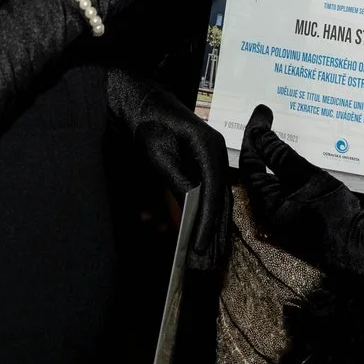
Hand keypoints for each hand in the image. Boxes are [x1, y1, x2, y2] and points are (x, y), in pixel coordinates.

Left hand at [105, 70, 231, 272]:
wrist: (142, 100)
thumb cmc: (147, 123)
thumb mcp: (157, 152)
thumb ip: (176, 179)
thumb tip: (191, 207)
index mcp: (209, 149)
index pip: (213, 193)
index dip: (208, 223)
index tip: (201, 248)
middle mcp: (217, 155)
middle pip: (221, 201)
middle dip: (214, 233)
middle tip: (208, 263)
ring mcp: (212, 160)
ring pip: (215, 200)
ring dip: (209, 227)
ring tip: (205, 256)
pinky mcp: (202, 166)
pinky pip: (203, 194)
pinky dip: (195, 214)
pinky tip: (185, 229)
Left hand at [239, 104, 363, 274]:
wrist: (363, 246)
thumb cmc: (334, 215)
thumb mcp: (308, 179)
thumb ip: (282, 157)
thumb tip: (259, 134)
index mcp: (266, 206)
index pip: (251, 165)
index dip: (254, 136)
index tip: (262, 112)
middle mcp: (272, 211)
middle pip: (260, 170)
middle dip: (263, 143)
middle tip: (269, 118)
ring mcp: (288, 213)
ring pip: (276, 176)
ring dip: (279, 153)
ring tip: (283, 128)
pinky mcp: (303, 211)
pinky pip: (290, 184)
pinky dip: (292, 165)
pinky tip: (301, 151)